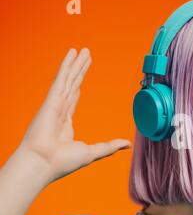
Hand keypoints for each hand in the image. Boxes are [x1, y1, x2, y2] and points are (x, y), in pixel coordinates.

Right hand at [16, 48, 130, 183]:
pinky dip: (66, 65)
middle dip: (79, 69)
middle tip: (86, 55)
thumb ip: (110, 146)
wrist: (43, 164)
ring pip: (67, 78)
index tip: (81, 76)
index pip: (73, 97)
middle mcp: (59, 111)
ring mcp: (54, 104)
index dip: (78, 84)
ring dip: (75, 63)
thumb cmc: (62, 162)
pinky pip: (61, 79)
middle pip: (71, 84)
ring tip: (81, 50)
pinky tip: (71, 53)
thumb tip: (127, 144)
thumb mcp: (93, 152)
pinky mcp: (51, 100)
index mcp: (65, 123)